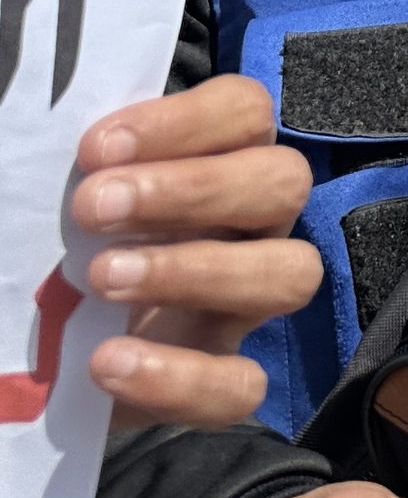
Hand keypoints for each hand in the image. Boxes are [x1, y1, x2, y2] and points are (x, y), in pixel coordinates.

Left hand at [73, 76, 320, 430]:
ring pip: (291, 273)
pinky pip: (240, 386)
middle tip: (93, 208)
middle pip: (283, 181)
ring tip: (102, 279)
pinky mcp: (216, 379)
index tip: (96, 149)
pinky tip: (107, 363)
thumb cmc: (44, 248)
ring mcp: (241, 305)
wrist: (26, 354)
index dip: (184, 122)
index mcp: (215, 162)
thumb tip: (39, 135)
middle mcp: (247, 226)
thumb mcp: (48, 197)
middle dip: (192, 189)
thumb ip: (54, 165)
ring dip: (199, 270)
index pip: (246, 112)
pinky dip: (180, 376)